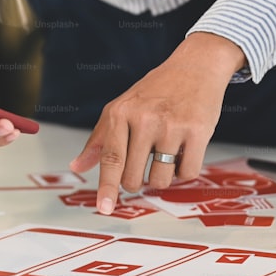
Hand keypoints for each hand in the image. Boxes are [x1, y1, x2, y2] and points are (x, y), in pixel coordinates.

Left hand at [70, 33, 244, 213]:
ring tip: (167, 153)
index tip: (104, 208)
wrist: (195, 66)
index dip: (107, 188)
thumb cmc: (156, 90)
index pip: (110, 159)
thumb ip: (100, 140)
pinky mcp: (197, 131)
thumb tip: (78, 167)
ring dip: (163, 176)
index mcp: (121, 113)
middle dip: (138, 180)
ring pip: (161, 180)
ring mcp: (171, 126)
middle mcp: (144, 119)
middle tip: (145, 162)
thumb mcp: (121, 107)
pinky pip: (187, 173)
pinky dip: (185, 170)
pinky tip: (184, 151)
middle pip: (134, 177)